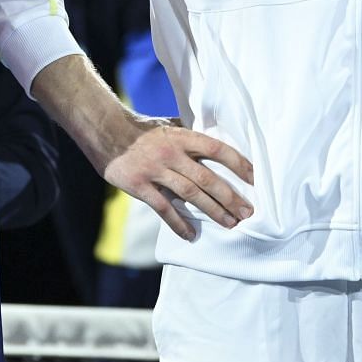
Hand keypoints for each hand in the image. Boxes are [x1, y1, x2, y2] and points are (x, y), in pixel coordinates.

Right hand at [97, 117, 254, 241]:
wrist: (106, 132)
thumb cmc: (141, 130)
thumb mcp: (168, 125)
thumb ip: (189, 136)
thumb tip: (215, 143)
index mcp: (181, 136)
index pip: (216, 149)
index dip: (237, 163)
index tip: (255, 178)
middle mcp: (171, 152)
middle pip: (206, 177)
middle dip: (229, 196)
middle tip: (247, 212)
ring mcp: (155, 169)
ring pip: (189, 193)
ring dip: (212, 210)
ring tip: (229, 224)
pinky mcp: (140, 185)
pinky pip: (163, 207)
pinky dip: (178, 223)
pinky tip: (191, 235)